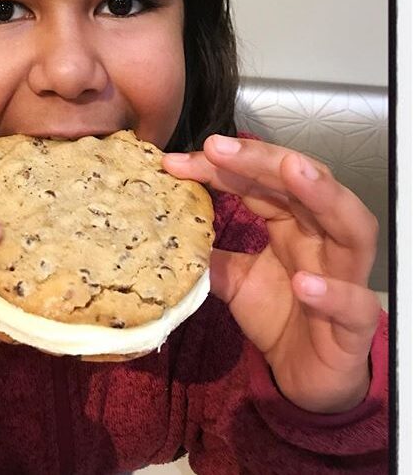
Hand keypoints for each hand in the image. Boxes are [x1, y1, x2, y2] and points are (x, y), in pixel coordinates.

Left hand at [163, 135, 381, 413]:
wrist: (305, 375)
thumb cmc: (279, 314)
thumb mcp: (234, 279)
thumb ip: (209, 251)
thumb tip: (166, 227)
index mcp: (292, 224)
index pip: (260, 183)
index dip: (222, 167)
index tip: (176, 162)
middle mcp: (321, 239)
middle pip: (302, 187)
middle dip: (263, 161)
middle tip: (218, 147)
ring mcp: (345, 277)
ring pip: (350, 226)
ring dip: (321, 195)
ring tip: (290, 171)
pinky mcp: (355, 324)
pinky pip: (354, 303)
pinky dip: (332, 291)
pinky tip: (305, 282)